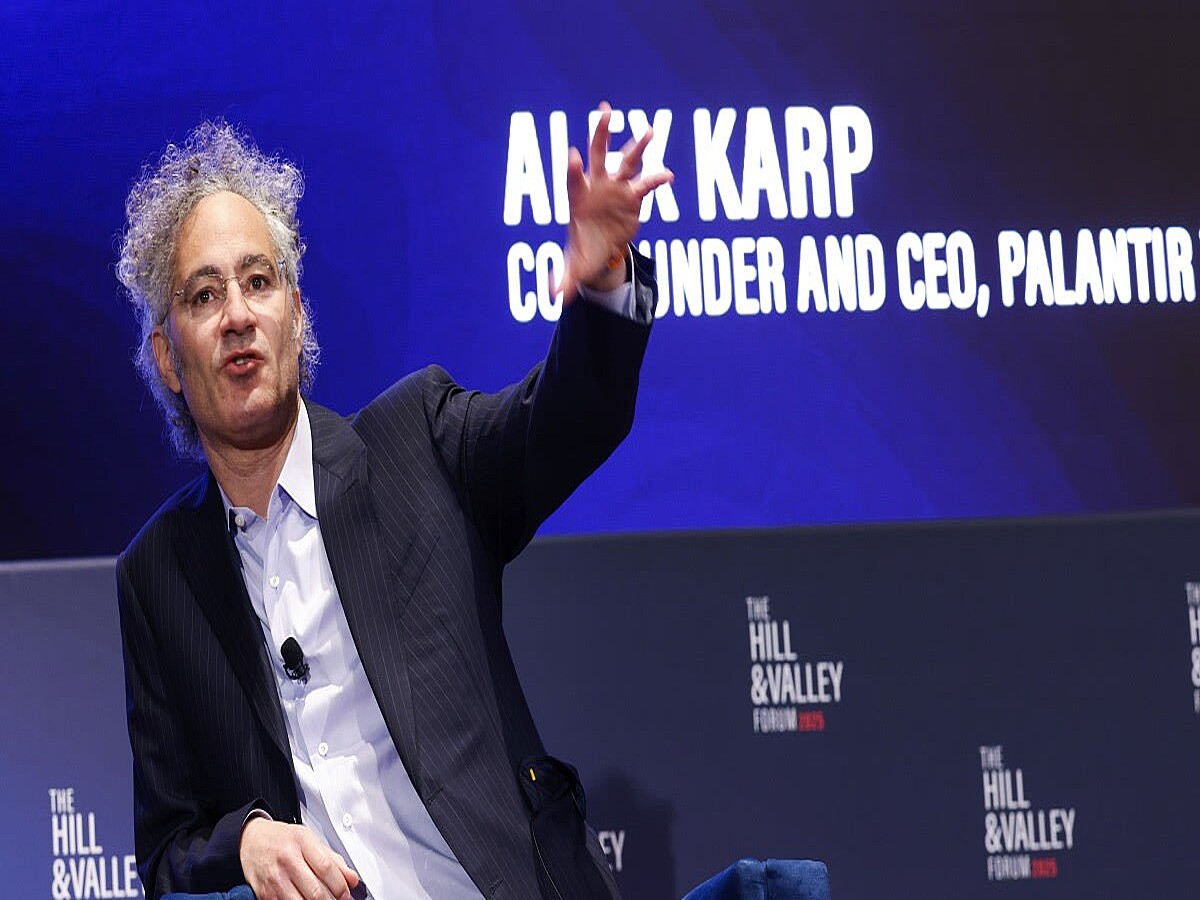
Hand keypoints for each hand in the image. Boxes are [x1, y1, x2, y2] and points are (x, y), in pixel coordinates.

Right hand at [239, 817, 359, 899]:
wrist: (250, 841)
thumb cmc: (282, 840)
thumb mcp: (309, 840)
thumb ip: (333, 860)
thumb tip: (352, 879)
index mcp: (302, 842)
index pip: (327, 868)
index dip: (341, 886)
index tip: (347, 894)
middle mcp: (287, 860)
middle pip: (316, 891)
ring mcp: (275, 878)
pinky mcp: (265, 894)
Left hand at [554, 101, 674, 300]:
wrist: (601, 250)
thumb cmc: (583, 252)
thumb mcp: (575, 267)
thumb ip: (565, 279)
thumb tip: (556, 297)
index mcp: (578, 197)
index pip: (573, 178)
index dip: (573, 168)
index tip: (572, 156)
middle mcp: (597, 185)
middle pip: (597, 154)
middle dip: (600, 134)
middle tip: (604, 112)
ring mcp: (617, 188)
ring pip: (627, 161)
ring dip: (638, 146)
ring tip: (650, 131)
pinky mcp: (634, 196)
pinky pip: (647, 184)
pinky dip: (657, 179)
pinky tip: (668, 176)